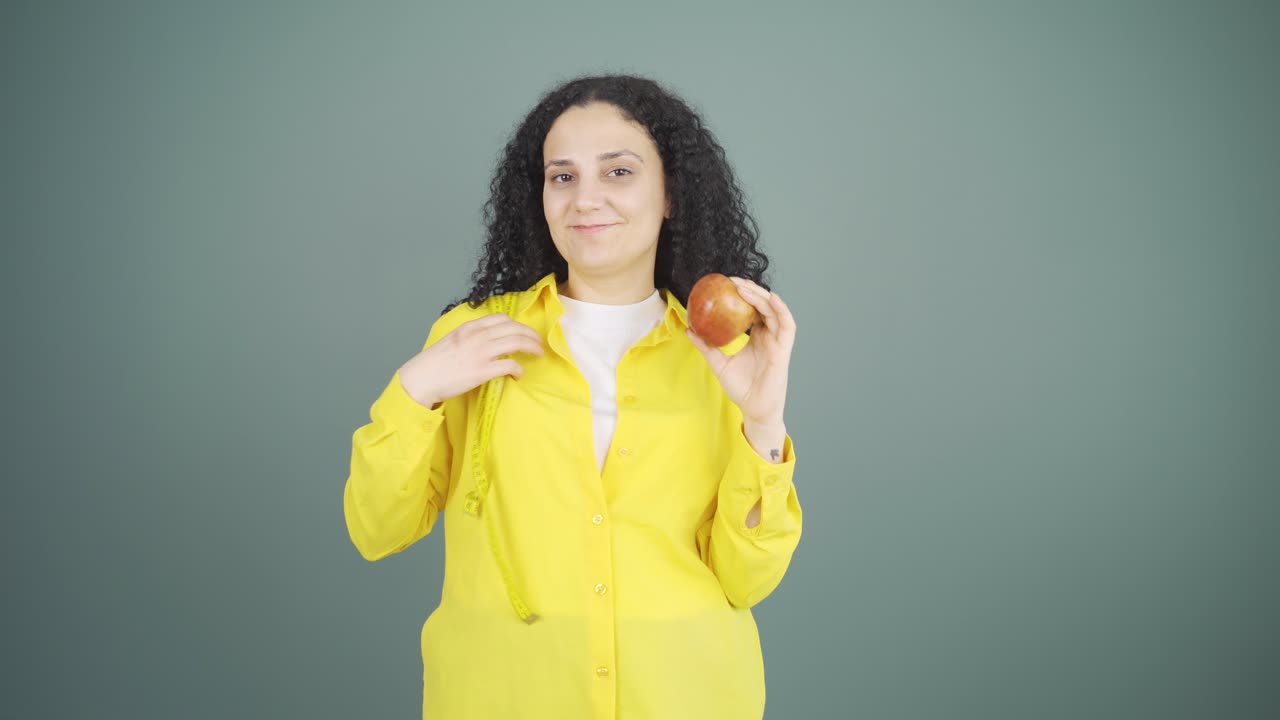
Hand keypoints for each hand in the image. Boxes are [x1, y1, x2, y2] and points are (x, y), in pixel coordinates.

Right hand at [399, 313, 544, 407]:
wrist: (421, 378)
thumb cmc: (435, 362)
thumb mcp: (453, 339)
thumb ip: (471, 336)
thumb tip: (488, 340)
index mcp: (470, 327)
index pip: (502, 318)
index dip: (518, 325)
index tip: (524, 333)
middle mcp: (478, 336)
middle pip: (515, 328)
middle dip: (532, 335)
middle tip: (539, 343)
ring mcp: (481, 352)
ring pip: (517, 342)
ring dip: (532, 347)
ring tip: (538, 354)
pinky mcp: (482, 371)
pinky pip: (510, 365)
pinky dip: (519, 369)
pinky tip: (519, 374)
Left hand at [686, 277, 795, 424]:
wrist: (753, 409)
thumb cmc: (741, 388)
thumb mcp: (718, 363)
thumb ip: (706, 346)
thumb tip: (688, 330)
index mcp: (756, 336)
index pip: (752, 308)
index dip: (742, 294)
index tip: (725, 284)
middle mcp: (769, 335)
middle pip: (763, 305)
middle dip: (750, 289)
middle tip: (731, 280)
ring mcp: (778, 341)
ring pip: (774, 310)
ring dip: (761, 296)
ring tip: (743, 287)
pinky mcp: (784, 349)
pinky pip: (787, 325)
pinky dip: (782, 310)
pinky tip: (771, 299)